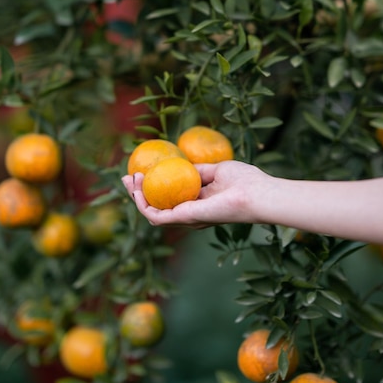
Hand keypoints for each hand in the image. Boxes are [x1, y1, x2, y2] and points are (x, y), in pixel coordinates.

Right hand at [121, 160, 267, 227]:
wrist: (256, 193)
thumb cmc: (244, 181)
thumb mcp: (218, 170)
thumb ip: (200, 170)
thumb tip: (184, 164)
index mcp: (198, 203)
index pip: (169, 197)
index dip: (152, 186)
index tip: (141, 172)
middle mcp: (190, 213)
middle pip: (156, 207)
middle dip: (138, 193)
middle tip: (127, 177)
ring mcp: (187, 218)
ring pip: (152, 213)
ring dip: (136, 197)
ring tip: (130, 179)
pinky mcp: (185, 218)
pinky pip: (156, 216)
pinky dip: (143, 204)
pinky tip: (137, 189)